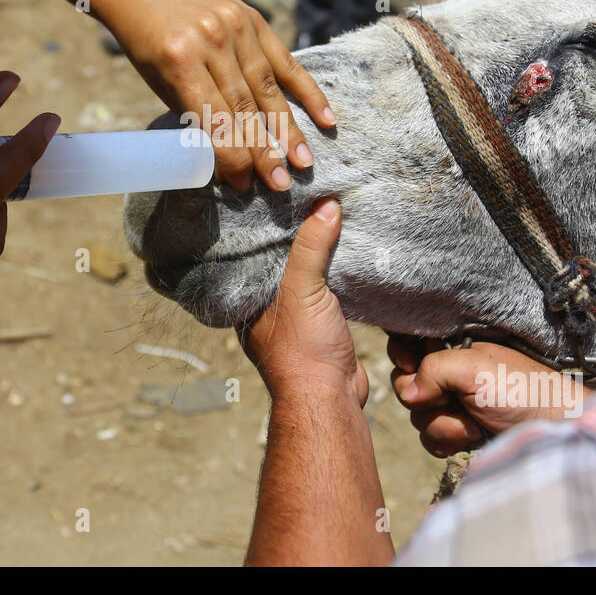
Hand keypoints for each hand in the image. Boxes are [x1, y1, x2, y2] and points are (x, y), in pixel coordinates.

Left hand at [98, 0, 334, 192]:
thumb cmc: (143, 40)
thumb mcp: (159, 80)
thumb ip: (194, 113)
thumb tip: (227, 159)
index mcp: (180, 62)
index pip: (215, 121)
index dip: (233, 157)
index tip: (244, 185)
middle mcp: (211, 42)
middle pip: (246, 109)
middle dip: (265, 152)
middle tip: (281, 185)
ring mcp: (236, 27)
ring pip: (268, 88)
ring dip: (288, 129)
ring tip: (303, 162)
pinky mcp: (253, 18)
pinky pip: (285, 60)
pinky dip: (307, 90)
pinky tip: (325, 117)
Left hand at [239, 199, 366, 407]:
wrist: (330, 398)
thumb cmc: (302, 351)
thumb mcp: (302, 290)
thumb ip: (311, 248)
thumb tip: (326, 206)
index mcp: (248, 299)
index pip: (254, 252)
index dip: (266, 226)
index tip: (280, 196)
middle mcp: (266, 307)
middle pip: (281, 261)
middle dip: (295, 235)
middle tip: (310, 198)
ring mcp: (295, 318)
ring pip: (305, 275)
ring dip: (319, 253)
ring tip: (331, 215)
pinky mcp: (321, 325)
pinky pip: (327, 289)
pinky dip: (336, 272)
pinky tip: (347, 251)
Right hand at [387, 338, 584, 456]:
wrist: (553, 427)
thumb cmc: (522, 390)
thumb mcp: (475, 368)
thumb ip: (434, 368)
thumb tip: (408, 393)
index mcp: (452, 346)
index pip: (407, 342)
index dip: (403, 355)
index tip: (412, 365)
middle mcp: (449, 372)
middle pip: (405, 383)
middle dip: (427, 397)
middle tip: (454, 398)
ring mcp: (453, 402)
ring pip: (417, 414)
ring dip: (444, 423)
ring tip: (475, 421)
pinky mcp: (458, 430)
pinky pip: (429, 438)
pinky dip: (447, 440)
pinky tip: (471, 436)